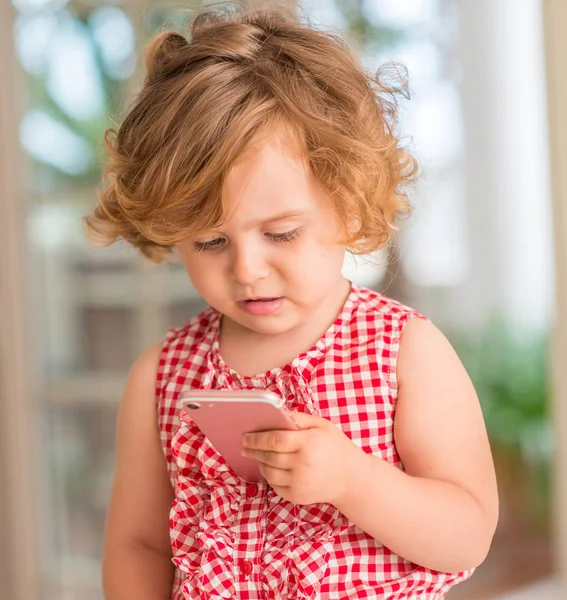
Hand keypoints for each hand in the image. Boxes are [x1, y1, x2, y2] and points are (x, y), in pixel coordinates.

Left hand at [241, 411, 361, 504]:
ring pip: (268, 472)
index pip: (274, 440)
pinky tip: (270, 468)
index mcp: (308, 443)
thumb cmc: (335, 447)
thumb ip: (299, 418)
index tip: (245, 436)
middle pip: (268, 456)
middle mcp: (303, 464)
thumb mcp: (322, 425)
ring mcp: (300, 483)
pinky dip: (269, 476)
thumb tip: (276, 412)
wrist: (352, 478)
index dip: (256, 438)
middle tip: (244, 445)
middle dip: (253, 450)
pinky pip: (275, 485)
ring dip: (260, 462)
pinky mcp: (297, 496)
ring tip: (257, 455)